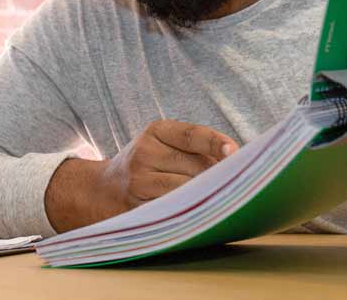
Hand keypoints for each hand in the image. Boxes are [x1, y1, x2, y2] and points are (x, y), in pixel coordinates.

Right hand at [99, 120, 237, 210]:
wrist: (102, 190)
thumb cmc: (149, 165)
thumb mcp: (163, 144)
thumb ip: (197, 148)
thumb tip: (241, 161)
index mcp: (155, 131)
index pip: (190, 134)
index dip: (214, 142)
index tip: (235, 151)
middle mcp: (144, 153)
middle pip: (194, 167)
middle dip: (219, 177)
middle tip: (244, 184)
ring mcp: (139, 182)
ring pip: (186, 191)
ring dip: (209, 197)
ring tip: (227, 201)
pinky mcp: (138, 207)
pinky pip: (173, 211)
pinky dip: (192, 213)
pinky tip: (205, 215)